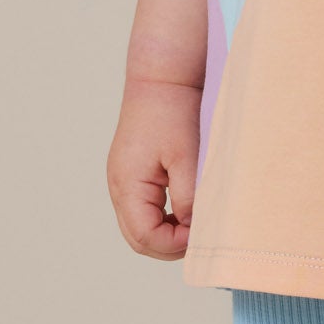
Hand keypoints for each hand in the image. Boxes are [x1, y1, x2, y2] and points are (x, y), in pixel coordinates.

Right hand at [107, 75, 200, 258]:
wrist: (162, 78)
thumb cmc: (174, 113)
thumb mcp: (188, 159)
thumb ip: (189, 199)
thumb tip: (194, 230)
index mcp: (129, 185)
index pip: (146, 238)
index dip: (177, 244)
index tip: (203, 234)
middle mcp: (119, 188)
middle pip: (138, 240)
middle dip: (170, 246)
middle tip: (201, 237)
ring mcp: (123, 182)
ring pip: (139, 228)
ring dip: (166, 234)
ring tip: (196, 225)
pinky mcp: (132, 176)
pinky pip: (142, 212)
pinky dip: (163, 220)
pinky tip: (186, 212)